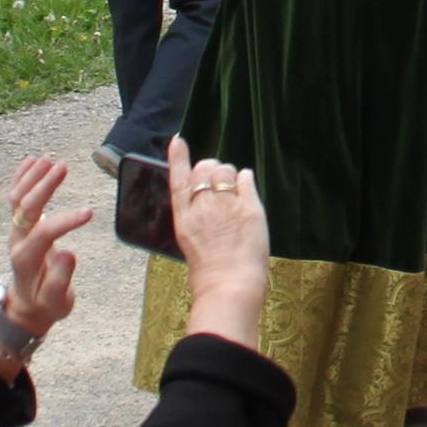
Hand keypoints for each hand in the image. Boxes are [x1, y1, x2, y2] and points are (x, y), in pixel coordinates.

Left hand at [0, 153, 85, 338]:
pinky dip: (22, 177)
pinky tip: (32, 160)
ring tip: (49, 159)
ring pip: (17, 198)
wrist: (28, 305)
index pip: (44, 233)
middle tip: (63, 167)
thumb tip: (68, 254)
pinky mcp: (19, 224)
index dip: (65, 221)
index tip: (89, 212)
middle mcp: (17, 241)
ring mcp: (16, 231)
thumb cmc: (46, 304)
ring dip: (32, 177)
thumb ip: (61, 280)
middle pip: (26, 208)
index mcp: (27, 260)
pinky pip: (15, 197)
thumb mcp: (57, 302)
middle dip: (44, 186)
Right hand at [165, 139, 273, 351]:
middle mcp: (202, 206)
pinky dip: (246, 180)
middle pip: (204, 169)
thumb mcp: (190, 245)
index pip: (177, 179)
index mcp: (184, 217)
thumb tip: (205, 204)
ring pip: (226, 171)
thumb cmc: (208, 275)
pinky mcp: (249, 207)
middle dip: (212, 169)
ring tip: (234, 190)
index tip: (178, 140)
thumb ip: (196, 221)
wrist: (228, 286)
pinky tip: (246, 184)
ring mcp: (226, 204)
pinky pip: (247, 180)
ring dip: (230, 175)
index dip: (178, 157)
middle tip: (219, 182)